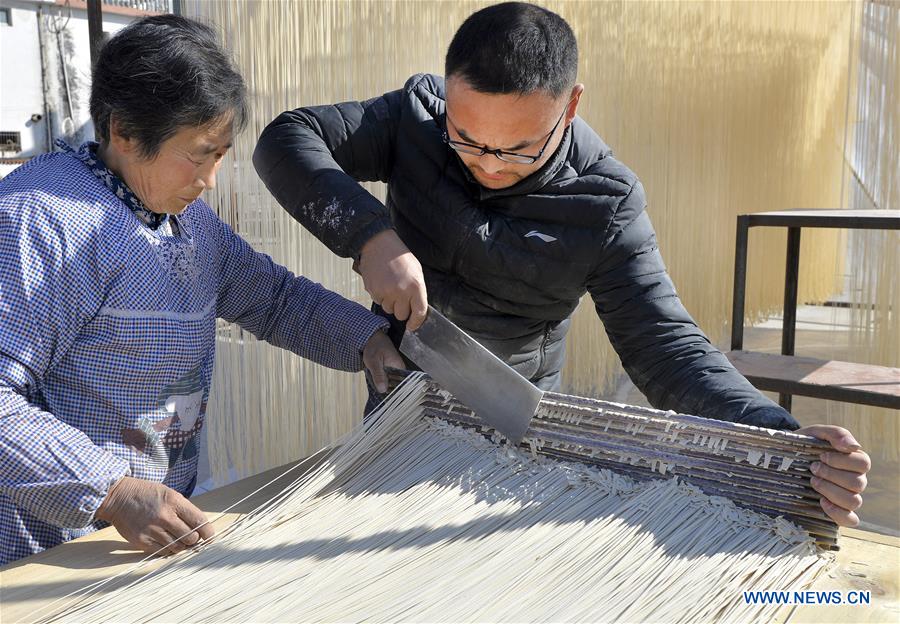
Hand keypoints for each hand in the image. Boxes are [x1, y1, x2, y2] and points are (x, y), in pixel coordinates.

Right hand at [95, 476, 214, 555]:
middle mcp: (164, 516)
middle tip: (192, 538)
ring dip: (181, 546)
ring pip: (177, 547)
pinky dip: (168, 550)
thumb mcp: (169, 494)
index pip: (199, 521)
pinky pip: (162, 552)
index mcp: (174, 501)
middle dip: (194, 540)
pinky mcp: (141, 541)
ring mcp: (152, 530)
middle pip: (190, 537)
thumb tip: (200, 529)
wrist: (118, 497)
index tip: (210, 537)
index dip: (208, 532)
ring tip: (178, 539)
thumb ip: (184, 510)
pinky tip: (166, 542)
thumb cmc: (148, 495)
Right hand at [357, 229, 427, 330]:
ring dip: (390, 303)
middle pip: (401, 315)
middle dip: (401, 309)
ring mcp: (386, 292)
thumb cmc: (399, 256)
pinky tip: (382, 283)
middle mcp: (401, 291)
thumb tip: (416, 308)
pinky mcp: (373, 291)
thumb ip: (417, 290)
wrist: (378, 244)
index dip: (416, 322)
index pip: (419, 312)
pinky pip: (378, 302)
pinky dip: (380, 296)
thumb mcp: (416, 271)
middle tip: (400, 298)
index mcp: (416, 286)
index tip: (412, 325)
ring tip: (390, 287)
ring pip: (388, 309)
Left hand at [362, 329, 405, 392]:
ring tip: (379, 390)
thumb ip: (379, 375)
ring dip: (385, 387)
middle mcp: (399, 369)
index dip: (397, 393)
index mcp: (399, 367)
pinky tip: (378, 385)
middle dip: (389, 391)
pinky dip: (383, 382)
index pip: (403, 384)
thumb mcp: (374, 362)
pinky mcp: (389, 369)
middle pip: (397, 385)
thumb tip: (383, 390)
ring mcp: (394, 369)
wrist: (371, 338)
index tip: (390, 399)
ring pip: (392, 382)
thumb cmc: (374, 346)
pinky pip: (388, 379)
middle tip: (381, 395)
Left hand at [795, 425, 870, 526]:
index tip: (822, 457)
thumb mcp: (816, 433)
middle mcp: (854, 480)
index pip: (863, 463)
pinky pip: (850, 520)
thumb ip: (836, 434)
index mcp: (853, 461)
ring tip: (813, 481)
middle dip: (832, 475)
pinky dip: (838, 513)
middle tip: (812, 468)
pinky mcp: (836, 511)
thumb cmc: (804, 444)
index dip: (843, 461)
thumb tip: (853, 446)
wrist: (783, 459)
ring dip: (831, 491)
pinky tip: (822, 501)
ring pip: (854, 501)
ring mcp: (847, 497)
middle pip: (858, 483)